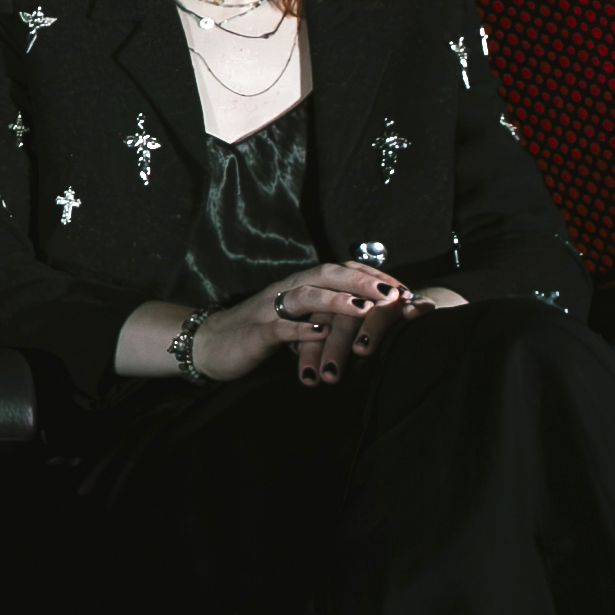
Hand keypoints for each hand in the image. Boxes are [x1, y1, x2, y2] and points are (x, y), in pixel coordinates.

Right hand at [207, 261, 413, 385]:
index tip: (403, 287)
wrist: (211, 344)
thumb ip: (324, 314)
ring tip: (364, 308)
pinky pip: (280, 328)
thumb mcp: (296, 320)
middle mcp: (285, 290)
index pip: (340, 270)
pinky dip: (302, 330)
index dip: (372, 275)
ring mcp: (270, 310)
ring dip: (336, 301)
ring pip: (305, 296)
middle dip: (361, 280)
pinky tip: (321, 334)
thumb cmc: (258, 333)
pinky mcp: (256, 332)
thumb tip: (367, 315)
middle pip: (326, 274)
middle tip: (392, 291)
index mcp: (298, 286)